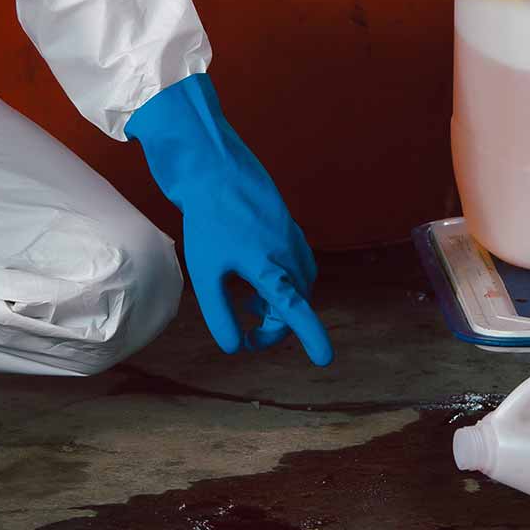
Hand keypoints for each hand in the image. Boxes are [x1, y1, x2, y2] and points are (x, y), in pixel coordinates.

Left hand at [128, 75, 333, 365]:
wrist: (214, 170)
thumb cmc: (206, 222)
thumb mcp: (205, 273)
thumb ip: (220, 313)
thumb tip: (234, 347)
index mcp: (269, 268)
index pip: (296, 311)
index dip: (311, 336)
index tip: (324, 359)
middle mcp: (288, 254)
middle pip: (296, 303)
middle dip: (277, 325)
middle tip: (249, 337)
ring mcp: (292, 238)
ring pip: (300, 283)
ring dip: (282, 302)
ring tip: (252, 307)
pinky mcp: (289, 226)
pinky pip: (298, 263)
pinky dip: (285, 280)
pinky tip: (259, 278)